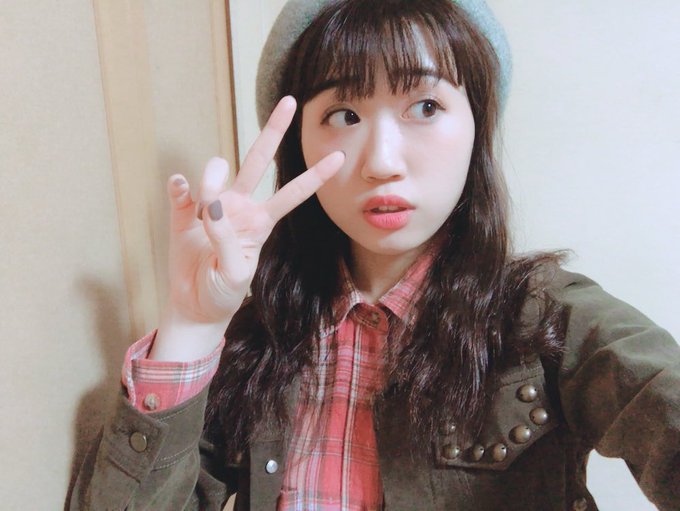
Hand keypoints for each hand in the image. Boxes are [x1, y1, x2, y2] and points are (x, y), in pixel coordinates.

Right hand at [152, 96, 343, 359]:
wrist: (194, 307)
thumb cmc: (223, 292)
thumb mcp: (235, 272)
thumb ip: (225, 237)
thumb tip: (209, 203)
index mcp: (260, 222)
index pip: (291, 194)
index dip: (314, 176)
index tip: (338, 156)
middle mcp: (239, 208)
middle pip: (258, 161)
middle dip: (273, 132)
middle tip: (289, 101)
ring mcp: (211, 208)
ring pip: (216, 175)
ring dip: (212, 180)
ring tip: (204, 208)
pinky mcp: (182, 215)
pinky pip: (180, 194)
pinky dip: (179, 189)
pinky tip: (179, 186)